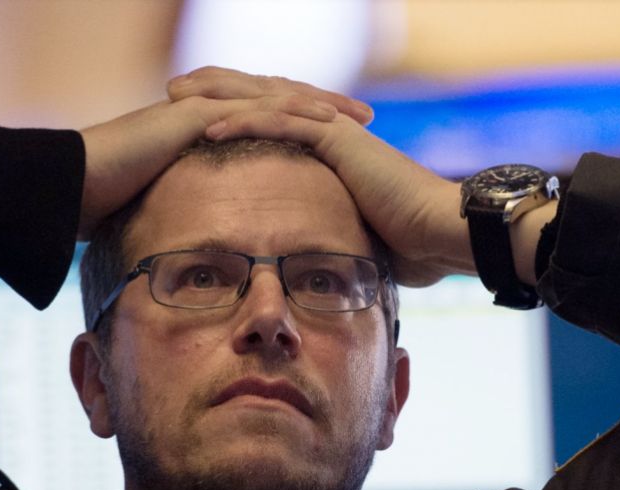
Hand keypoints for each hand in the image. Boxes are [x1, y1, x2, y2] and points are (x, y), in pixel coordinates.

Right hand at [77, 74, 371, 237]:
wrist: (69, 188)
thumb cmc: (100, 206)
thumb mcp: (154, 213)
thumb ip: (180, 220)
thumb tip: (196, 255)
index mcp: (202, 134)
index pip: (263, 122)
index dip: (302, 127)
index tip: (341, 143)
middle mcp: (204, 113)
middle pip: (277, 100)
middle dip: (323, 107)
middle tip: (365, 117)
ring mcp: (197, 109)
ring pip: (272, 96)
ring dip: (318, 103)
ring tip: (356, 116)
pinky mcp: (192, 114)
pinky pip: (249, 107)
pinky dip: (289, 110)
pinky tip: (320, 119)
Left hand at [168, 66, 471, 286]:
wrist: (445, 232)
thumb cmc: (413, 245)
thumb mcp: (360, 237)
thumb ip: (335, 236)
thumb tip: (318, 268)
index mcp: (333, 148)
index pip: (275, 118)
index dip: (235, 113)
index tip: (194, 117)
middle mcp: (332, 130)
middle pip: (263, 98)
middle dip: (217, 91)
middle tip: (174, 89)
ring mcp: (336, 130)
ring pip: (265, 100)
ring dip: (218, 97)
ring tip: (177, 97)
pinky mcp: (338, 139)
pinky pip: (281, 123)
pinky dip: (243, 122)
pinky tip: (208, 126)